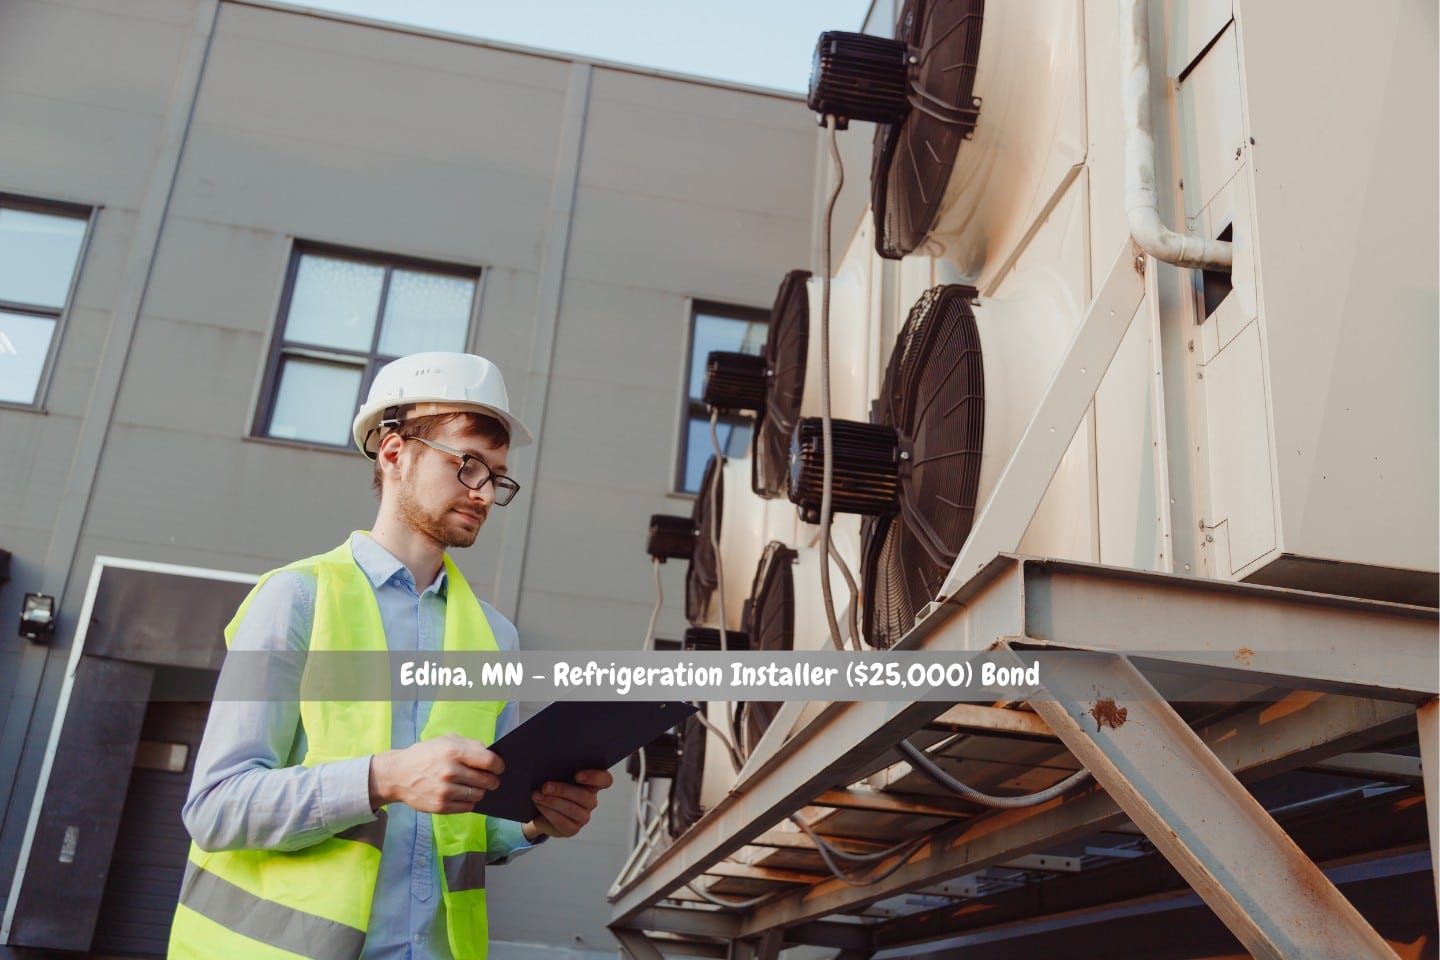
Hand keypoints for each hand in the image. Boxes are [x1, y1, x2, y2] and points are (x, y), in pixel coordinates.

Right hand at [369, 733, 503, 813]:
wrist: (397, 774)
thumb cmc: (425, 755)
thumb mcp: (446, 740)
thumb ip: (470, 745)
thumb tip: (491, 755)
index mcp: (453, 751)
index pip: (489, 761)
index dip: (498, 766)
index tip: (499, 768)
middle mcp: (450, 772)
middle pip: (486, 780)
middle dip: (492, 780)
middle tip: (491, 780)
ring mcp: (445, 791)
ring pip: (478, 795)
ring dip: (479, 791)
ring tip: (474, 786)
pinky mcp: (440, 806)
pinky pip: (467, 807)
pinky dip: (469, 801)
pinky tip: (463, 794)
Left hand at [524, 769, 613, 839]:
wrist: (541, 811)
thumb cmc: (552, 788)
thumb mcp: (557, 776)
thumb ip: (560, 770)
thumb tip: (549, 763)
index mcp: (592, 784)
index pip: (605, 780)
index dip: (595, 777)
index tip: (577, 775)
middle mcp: (591, 801)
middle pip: (585, 796)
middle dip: (563, 790)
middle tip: (545, 786)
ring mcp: (583, 817)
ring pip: (572, 809)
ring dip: (552, 801)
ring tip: (537, 795)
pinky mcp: (572, 829)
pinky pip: (563, 822)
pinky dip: (549, 812)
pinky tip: (539, 805)